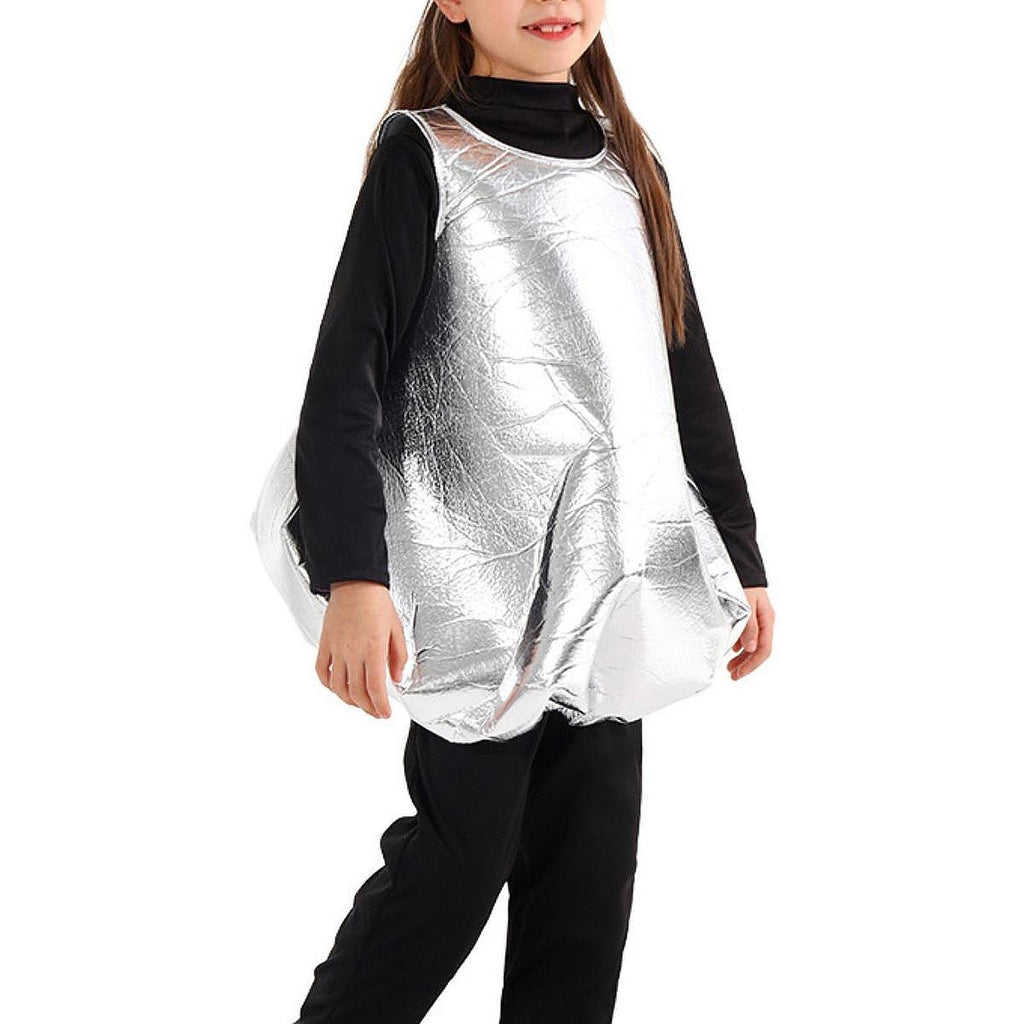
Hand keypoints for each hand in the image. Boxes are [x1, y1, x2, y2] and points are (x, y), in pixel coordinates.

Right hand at [314, 581, 407, 718]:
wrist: (355, 583)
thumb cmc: (377, 602)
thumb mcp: (397, 629)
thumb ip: (399, 657)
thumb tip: (397, 677)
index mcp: (373, 649)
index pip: (375, 688)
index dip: (380, 706)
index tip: (385, 713)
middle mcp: (353, 652)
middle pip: (357, 692)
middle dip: (368, 708)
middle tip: (376, 712)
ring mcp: (336, 649)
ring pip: (339, 687)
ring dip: (350, 701)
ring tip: (360, 704)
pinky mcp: (325, 644)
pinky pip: (322, 671)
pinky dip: (329, 685)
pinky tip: (338, 688)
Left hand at [727, 587, 773, 679]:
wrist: (742, 564)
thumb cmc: (743, 581)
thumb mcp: (746, 605)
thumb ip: (749, 626)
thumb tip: (751, 649)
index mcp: (767, 620)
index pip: (764, 650)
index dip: (752, 665)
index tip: (739, 674)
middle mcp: (765, 621)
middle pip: (759, 650)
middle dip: (747, 664)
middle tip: (732, 675)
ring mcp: (758, 618)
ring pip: (753, 644)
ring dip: (742, 657)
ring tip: (730, 666)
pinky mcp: (750, 614)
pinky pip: (748, 635)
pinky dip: (740, 645)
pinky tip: (732, 649)